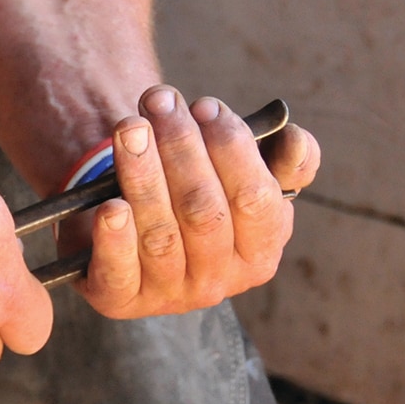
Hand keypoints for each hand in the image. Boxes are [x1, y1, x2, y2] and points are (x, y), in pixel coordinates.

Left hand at [74, 86, 320, 317]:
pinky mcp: (120, 300)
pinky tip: (110, 206)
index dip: (231, 148)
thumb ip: (281, 160)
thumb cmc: (196, 198)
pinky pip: (119, 272)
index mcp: (261, 253)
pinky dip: (115, 239)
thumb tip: (294, 139)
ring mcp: (169, 295)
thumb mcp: (244, 178)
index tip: (205, 105)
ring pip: (160, 233)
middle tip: (159, 103)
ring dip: (143, 175)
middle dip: (181, 148)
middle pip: (204, 211)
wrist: (133, 240)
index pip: (255, 198)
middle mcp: (219, 280)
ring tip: (130, 128)